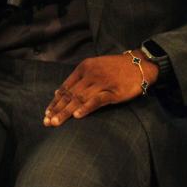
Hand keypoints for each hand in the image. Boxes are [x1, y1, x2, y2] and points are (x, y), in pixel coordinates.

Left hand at [43, 51, 159, 126]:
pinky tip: (77, 116)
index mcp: (84, 68)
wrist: (139, 64)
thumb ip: (78, 79)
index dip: (55, 101)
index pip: (65, 87)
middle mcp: (91, 74)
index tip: (46, 113)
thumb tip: (58, 92)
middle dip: (57, 109)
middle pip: (70, 94)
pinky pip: (97, 101)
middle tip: (47, 122)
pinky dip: (86, 108)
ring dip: (66, 112)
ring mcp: (102, 82)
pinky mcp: (113, 92)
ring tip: (56, 122)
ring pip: (80, 99)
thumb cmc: (116, 68)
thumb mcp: (95, 67)